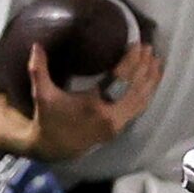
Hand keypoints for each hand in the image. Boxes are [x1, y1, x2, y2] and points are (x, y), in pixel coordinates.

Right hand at [22, 41, 160, 162]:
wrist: (53, 148)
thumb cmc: (48, 118)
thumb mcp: (41, 95)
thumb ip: (38, 70)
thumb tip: (36, 45)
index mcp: (94, 105)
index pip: (121, 79)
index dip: (131, 60)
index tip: (138, 44)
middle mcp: (110, 116)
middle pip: (136, 88)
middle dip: (145, 67)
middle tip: (150, 47)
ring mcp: (118, 124)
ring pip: (142, 99)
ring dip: (151, 79)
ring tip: (157, 60)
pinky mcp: (120, 128)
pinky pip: (140, 108)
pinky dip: (148, 92)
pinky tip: (153, 81)